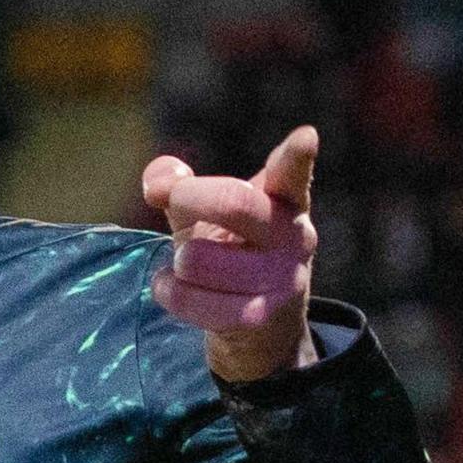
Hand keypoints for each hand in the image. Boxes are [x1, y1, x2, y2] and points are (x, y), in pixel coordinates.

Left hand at [142, 126, 320, 383]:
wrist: (258, 326)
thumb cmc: (229, 250)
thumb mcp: (204, 211)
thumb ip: (177, 186)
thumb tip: (157, 184)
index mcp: (284, 199)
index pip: (293, 174)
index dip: (297, 156)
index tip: (305, 136)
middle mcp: (293, 235)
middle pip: (236, 204)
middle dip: (190, 197)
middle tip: (170, 199)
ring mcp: (282, 278)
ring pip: (201, 259)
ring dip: (178, 259)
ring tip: (180, 263)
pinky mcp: (261, 315)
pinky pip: (197, 301)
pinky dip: (171, 293)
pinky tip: (170, 287)